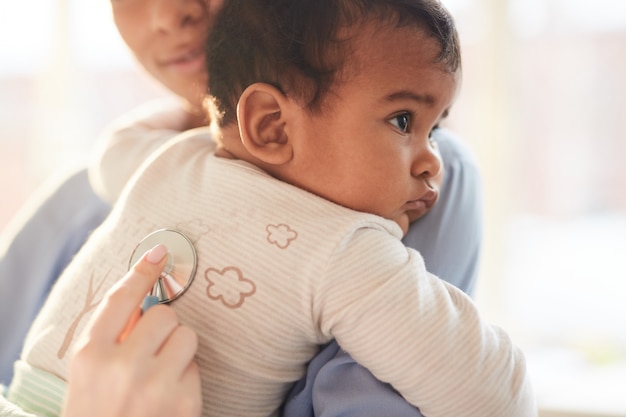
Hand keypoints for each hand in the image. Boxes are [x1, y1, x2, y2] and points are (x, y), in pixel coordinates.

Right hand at [61, 244, 201, 416]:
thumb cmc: (97, 410)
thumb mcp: (87, 372)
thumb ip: (111, 334)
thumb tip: (146, 294)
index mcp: (91, 355)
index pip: (122, 299)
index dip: (142, 272)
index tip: (159, 253)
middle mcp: (123, 368)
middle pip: (165, 315)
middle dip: (162, 327)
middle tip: (149, 350)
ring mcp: (156, 387)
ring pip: (188, 336)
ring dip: (178, 350)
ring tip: (159, 373)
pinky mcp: (184, 403)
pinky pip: (197, 367)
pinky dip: (185, 377)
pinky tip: (167, 396)